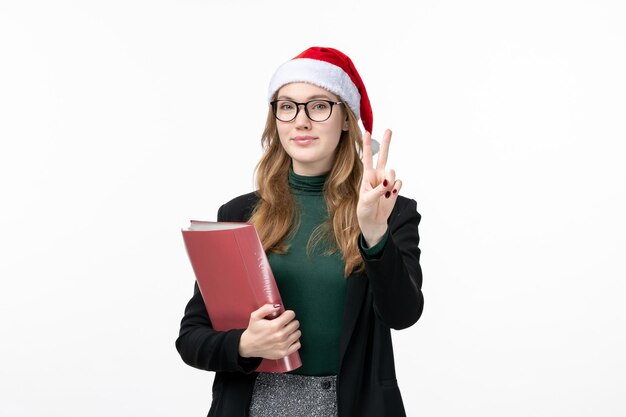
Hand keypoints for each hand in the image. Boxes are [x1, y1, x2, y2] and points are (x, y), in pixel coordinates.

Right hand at [238, 304, 301, 359]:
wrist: (248, 346)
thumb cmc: (253, 330)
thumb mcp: (255, 316)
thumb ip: (266, 308)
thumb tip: (278, 306)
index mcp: (275, 326)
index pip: (291, 315)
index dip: (288, 314)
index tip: (284, 316)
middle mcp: (280, 336)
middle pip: (296, 324)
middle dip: (291, 322)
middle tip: (284, 323)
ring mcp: (283, 345)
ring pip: (298, 333)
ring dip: (293, 331)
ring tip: (286, 331)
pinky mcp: (284, 353)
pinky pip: (297, 345)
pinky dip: (294, 341)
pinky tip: (288, 339)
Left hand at [357, 129, 401, 246]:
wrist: (373, 222)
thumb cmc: (365, 210)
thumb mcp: (366, 201)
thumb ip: (377, 190)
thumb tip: (388, 182)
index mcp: (367, 176)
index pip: (368, 158)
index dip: (368, 145)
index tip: (367, 132)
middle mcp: (378, 175)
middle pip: (384, 156)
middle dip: (386, 143)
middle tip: (389, 130)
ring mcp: (387, 181)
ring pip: (392, 172)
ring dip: (390, 181)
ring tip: (385, 193)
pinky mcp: (394, 189)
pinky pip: (399, 182)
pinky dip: (396, 188)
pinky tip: (391, 194)